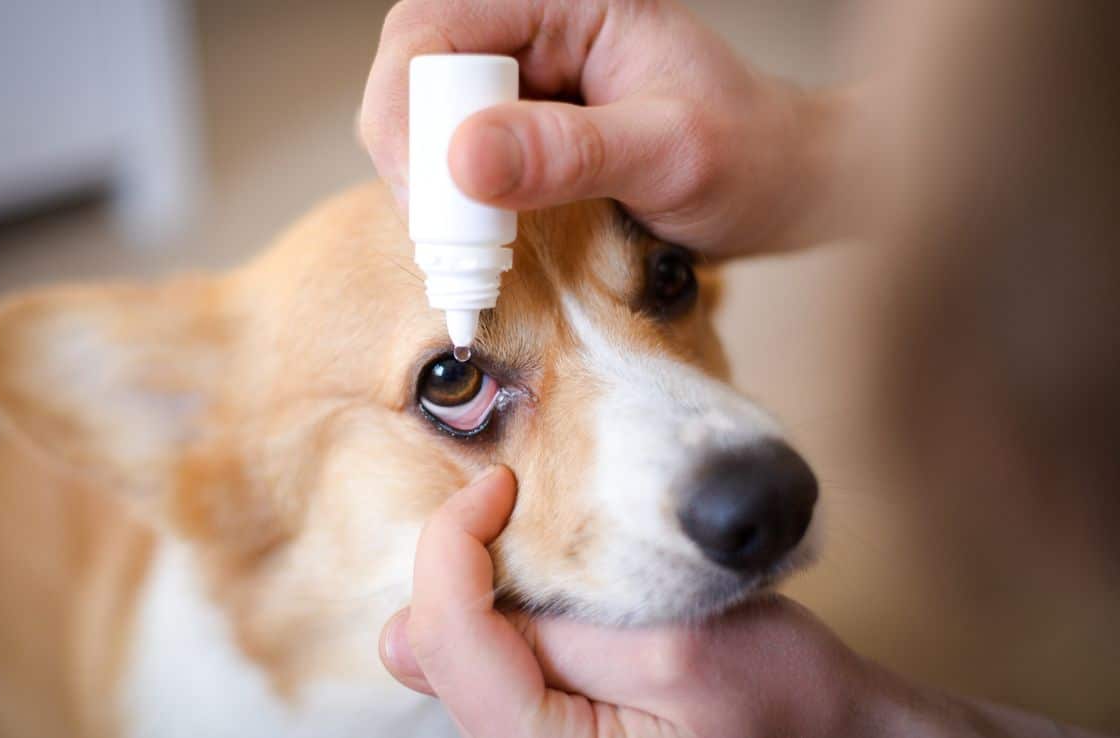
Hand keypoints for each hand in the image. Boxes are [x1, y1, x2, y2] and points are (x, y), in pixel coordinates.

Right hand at [361, 0, 849, 255]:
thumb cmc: (752, 154)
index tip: (435, 199)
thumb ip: (572, 152)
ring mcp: (525, 77)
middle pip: (414, 71)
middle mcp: (534, 28)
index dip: (411, 109)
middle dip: (416, 154)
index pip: (435, 27)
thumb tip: (464, 159)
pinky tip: (480, 244)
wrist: (786, 183)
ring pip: (424, 117)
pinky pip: (455, 154)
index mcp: (567, 1)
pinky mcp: (524, 124)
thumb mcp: (672, 153)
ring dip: (431, 188)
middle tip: (449, 239)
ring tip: (469, 250)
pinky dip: (456, 204)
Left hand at [380, 466, 892, 736]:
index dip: (453, 544)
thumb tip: (402, 634)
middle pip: (439, 645)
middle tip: (518, 506)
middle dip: (465, 569)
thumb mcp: (676, 653)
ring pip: (459, 652)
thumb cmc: (781, 698)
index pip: (448, 634)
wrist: (833, 730)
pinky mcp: (550, 724)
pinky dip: (512, 610)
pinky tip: (560, 587)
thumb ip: (547, 641)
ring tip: (548, 544)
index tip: (499, 483)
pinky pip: (494, 663)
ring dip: (488, 587)